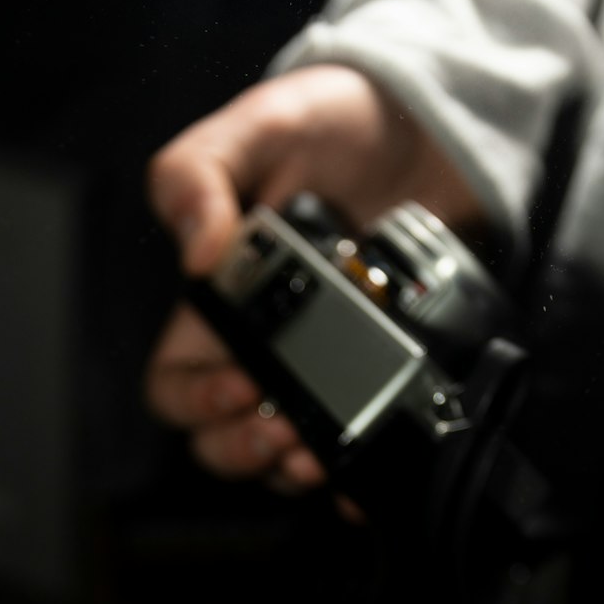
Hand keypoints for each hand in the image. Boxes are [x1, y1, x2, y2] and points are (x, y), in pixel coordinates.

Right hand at [144, 64, 484, 508]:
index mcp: (216, 305)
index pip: (174, 384)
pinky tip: (364, 475)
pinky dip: (355, 481)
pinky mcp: (379, 384)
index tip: (237, 384)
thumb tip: (196, 252)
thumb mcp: (258, 126)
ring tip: (321, 450)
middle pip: (221, 439)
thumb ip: (202, 174)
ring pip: (280, 459)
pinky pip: (355, 455)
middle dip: (244, 449)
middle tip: (283, 428)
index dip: (193, 402)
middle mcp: (262, 351)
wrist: (429, 128)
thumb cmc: (329, 123)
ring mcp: (322, 375)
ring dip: (291, 469)